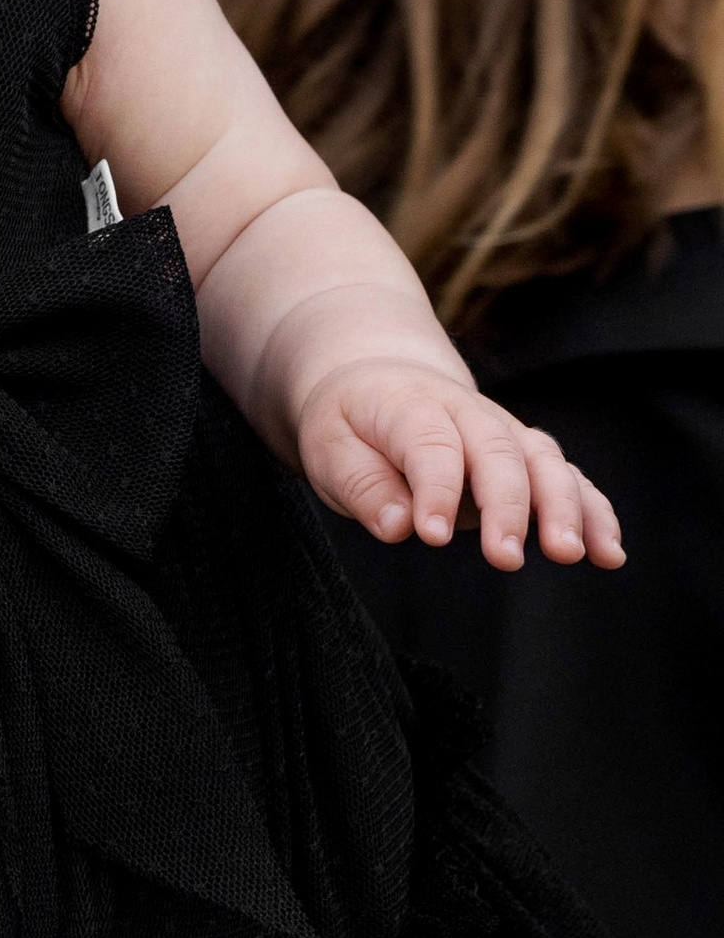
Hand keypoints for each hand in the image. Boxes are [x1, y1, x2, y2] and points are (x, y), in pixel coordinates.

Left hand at [294, 358, 623, 570]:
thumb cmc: (352, 424)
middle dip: (507, 506)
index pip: (432, 446)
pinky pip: (569, 479)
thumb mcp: (329, 447)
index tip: (433, 535)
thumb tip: (397, 525)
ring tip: (572, 554)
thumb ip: (360, 484)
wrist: (379, 380)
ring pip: (544, 462)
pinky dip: (594, 513)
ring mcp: (505, 432)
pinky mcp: (527, 456)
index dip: (436, 490)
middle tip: (507, 557)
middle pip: (498, 453)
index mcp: (412, 406)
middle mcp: (469, 414)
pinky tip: (609, 553)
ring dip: (564, 507)